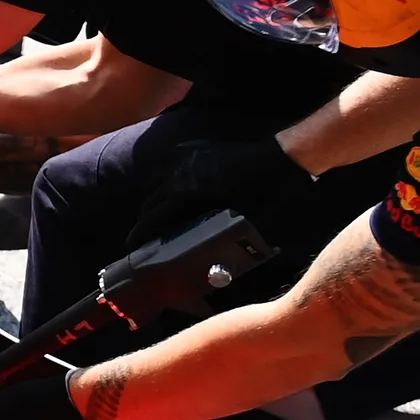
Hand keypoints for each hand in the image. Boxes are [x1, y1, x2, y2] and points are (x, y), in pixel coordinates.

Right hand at [132, 135, 312, 245]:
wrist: (288, 156)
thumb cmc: (270, 192)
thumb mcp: (247, 224)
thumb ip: (225, 245)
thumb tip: (216, 272)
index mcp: (186, 189)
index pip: (152, 217)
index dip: (140, 236)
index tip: (131, 249)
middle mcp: (180, 169)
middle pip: (150, 199)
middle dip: (146, 220)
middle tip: (145, 239)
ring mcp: (187, 154)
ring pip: (155, 180)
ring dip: (153, 199)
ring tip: (157, 216)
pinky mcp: (196, 147)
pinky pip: (167, 164)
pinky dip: (164, 178)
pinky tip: (170, 187)